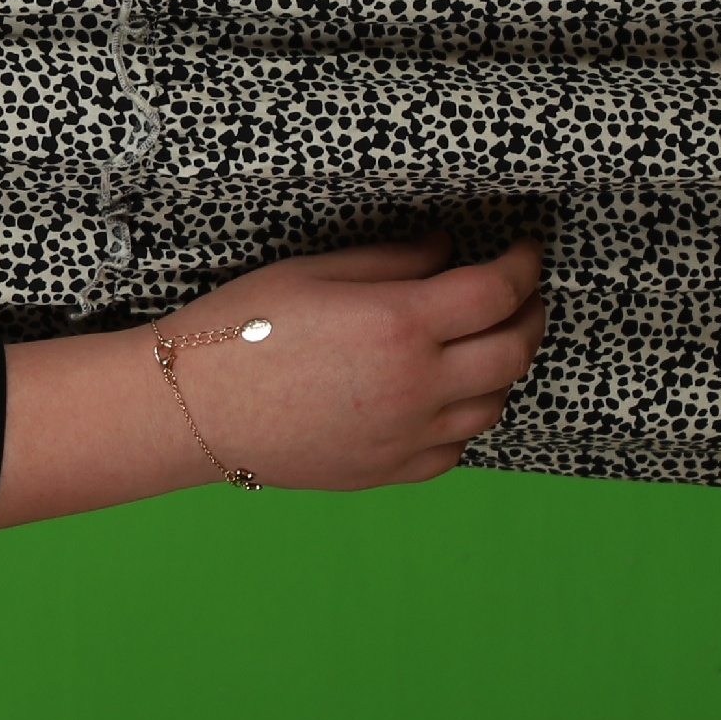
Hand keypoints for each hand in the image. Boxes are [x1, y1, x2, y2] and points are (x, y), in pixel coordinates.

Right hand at [0, 234, 549, 526]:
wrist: (189, 409)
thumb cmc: (236, 329)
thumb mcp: (311, 272)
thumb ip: (391, 260)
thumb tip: (446, 250)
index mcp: (398, 324)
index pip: (497, 291)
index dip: (523, 264)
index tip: (526, 248)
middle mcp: (418, 384)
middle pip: (515, 349)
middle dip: (531, 314)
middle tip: (523, 294)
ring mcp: (409, 435)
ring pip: (496, 402)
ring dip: (502, 367)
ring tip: (484, 342)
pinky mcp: (392, 470)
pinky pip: (457, 446)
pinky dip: (465, 417)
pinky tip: (442, 395)